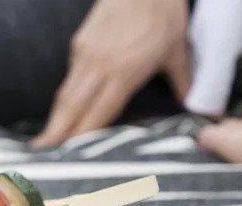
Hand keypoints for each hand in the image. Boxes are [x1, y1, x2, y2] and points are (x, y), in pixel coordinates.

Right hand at [31, 0, 190, 147]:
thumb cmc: (163, 14)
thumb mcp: (177, 51)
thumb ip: (184, 83)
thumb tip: (198, 107)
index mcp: (124, 72)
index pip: (99, 113)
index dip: (83, 136)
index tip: (71, 155)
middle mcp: (99, 66)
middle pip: (72, 107)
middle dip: (56, 132)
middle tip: (43, 153)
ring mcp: (85, 54)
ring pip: (66, 94)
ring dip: (55, 118)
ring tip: (46, 139)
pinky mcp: (79, 44)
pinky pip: (70, 77)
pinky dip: (66, 97)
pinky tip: (65, 109)